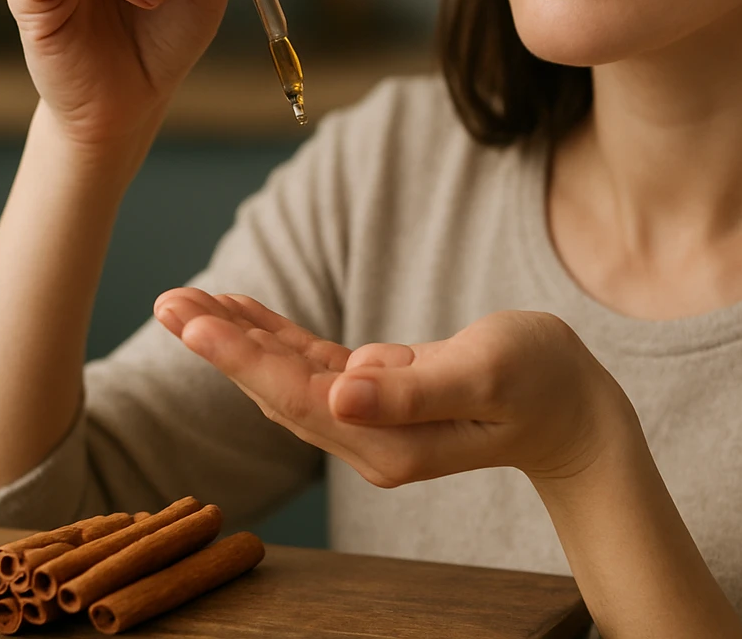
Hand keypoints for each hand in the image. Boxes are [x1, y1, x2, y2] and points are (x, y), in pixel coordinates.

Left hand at [152, 289, 627, 486]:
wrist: (575, 411)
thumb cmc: (543, 383)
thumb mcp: (487, 375)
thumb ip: (413, 390)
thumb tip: (340, 396)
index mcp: (386, 441)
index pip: (297, 398)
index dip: (242, 358)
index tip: (192, 324)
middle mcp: (367, 438)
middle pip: (275, 388)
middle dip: (218, 344)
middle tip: (166, 301)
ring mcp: (369, 419)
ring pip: (284, 375)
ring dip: (235, 337)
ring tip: (184, 300)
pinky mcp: (378, 394)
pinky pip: (311, 363)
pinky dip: (273, 335)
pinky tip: (239, 309)